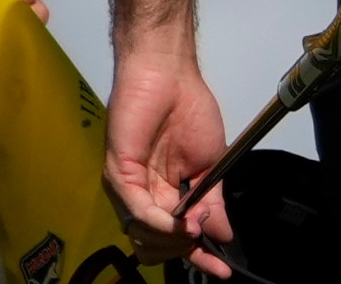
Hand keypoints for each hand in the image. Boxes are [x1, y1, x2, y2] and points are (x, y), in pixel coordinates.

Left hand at [104, 48, 235, 278]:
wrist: (170, 76)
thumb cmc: (189, 109)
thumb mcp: (212, 163)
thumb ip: (213, 201)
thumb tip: (222, 233)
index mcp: (164, 192)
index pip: (175, 234)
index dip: (198, 254)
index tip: (220, 269)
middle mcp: (142, 194)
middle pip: (155, 242)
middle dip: (183, 248)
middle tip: (203, 233)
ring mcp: (127, 186)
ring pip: (143, 233)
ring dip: (173, 237)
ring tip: (195, 225)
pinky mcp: (118, 173)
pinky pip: (137, 210)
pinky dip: (160, 221)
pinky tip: (180, 219)